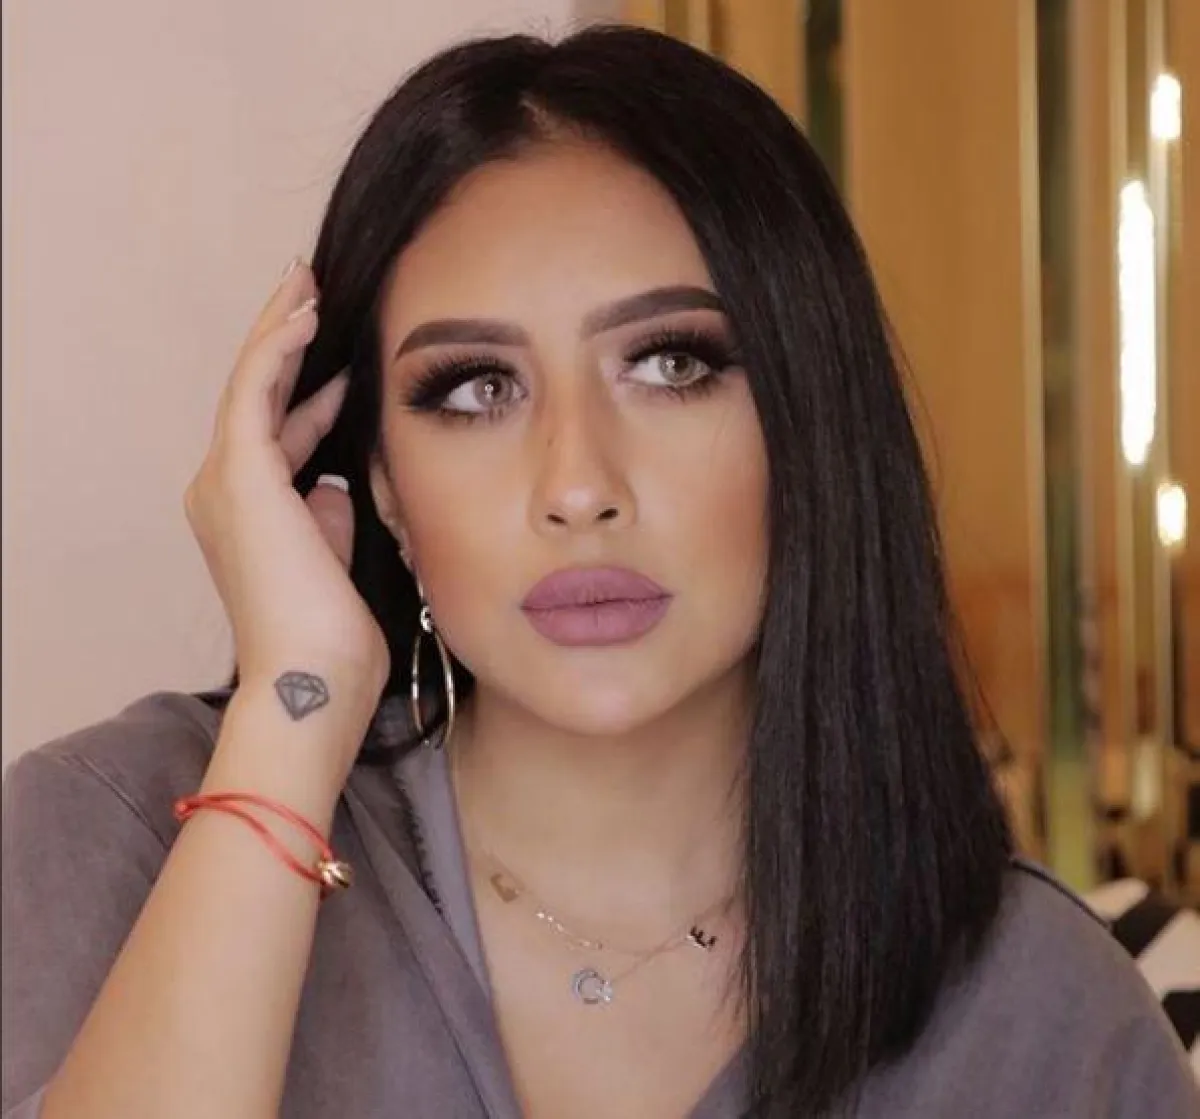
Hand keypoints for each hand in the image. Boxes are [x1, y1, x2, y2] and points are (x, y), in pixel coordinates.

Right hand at [185, 261, 388, 715]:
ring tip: (307, 282)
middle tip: (309, 287)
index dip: (307, 386)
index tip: (338, 350)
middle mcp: (224, 489)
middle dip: (285, 339)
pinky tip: (307, 314)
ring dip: (280, 328)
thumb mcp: (338, 553)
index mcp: (250, 510)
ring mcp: (226, 481)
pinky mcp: (241, 476)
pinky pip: (256, 392)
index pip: (278, 430)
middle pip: (255, 394)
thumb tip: (336, 482)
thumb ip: (330, 512)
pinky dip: (280, 348)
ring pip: (251, 383)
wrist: (317, 675)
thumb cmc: (336, 631)